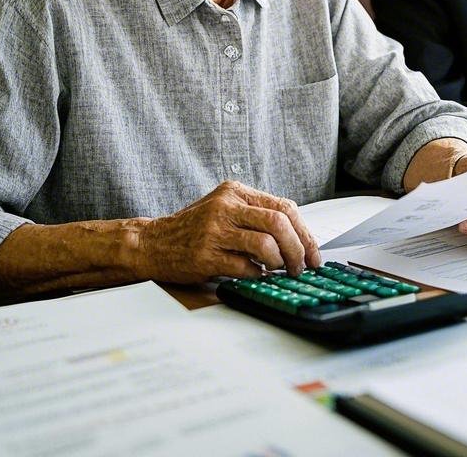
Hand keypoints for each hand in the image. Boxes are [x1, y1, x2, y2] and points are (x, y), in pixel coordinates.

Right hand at [137, 180, 320, 282]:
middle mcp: (226, 206)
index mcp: (235, 191)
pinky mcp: (206, 255)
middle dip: (298, 249)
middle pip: (279, 223)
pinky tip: (256, 274)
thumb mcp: (225, 208)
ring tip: (278, 270)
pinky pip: (245, 267)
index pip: (284, 207)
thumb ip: (256, 214)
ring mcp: (215, 230)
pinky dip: (257, 274)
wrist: (153, 242)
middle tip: (301, 266)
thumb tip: (298, 237)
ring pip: (265, 245)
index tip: (313, 253)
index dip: (305, 233)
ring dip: (279, 263)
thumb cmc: (194, 228)